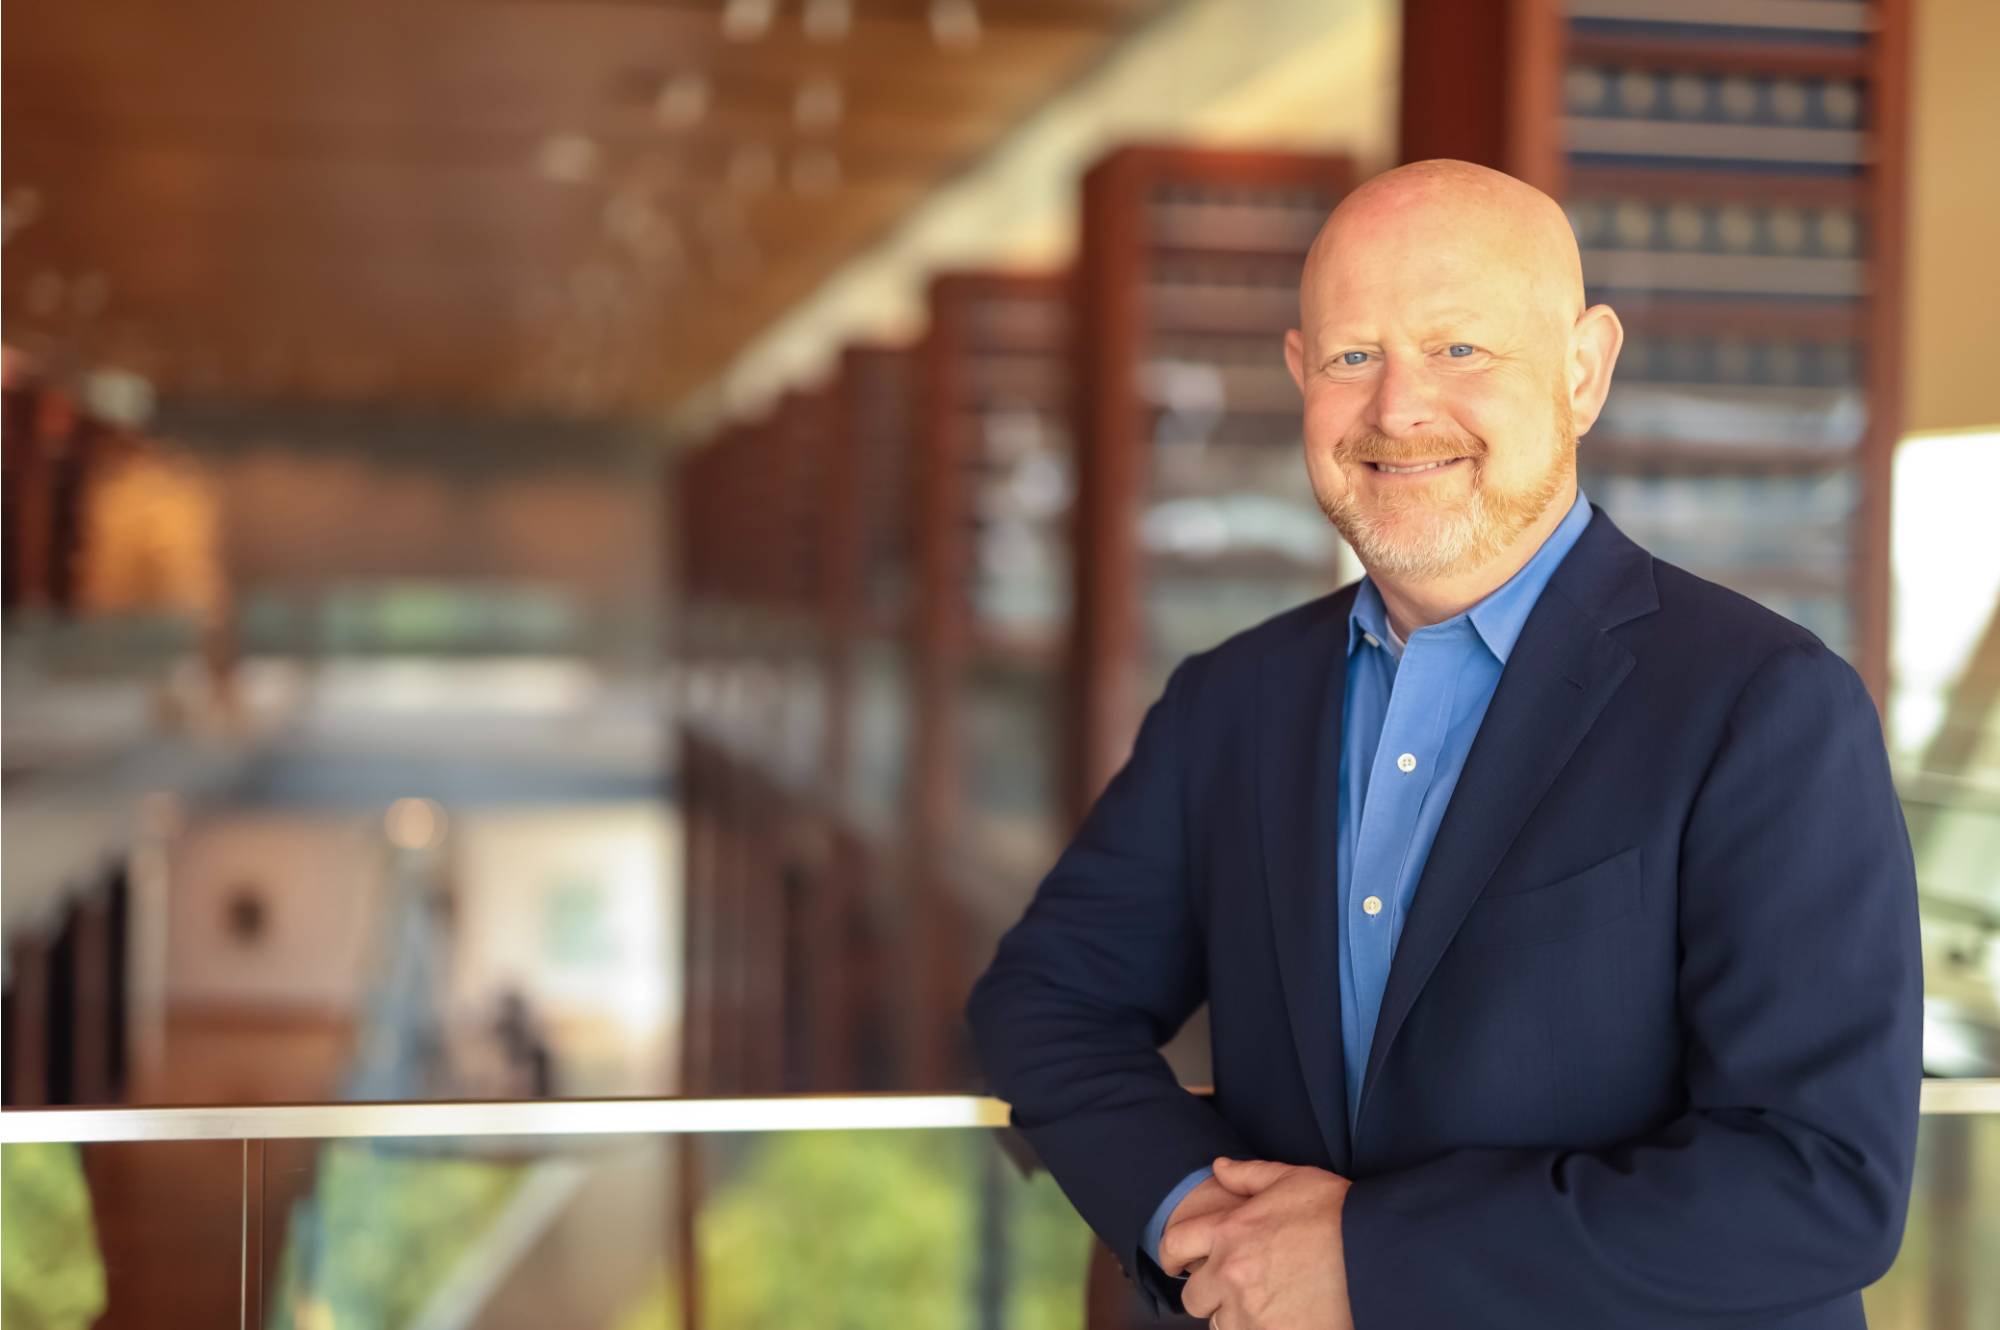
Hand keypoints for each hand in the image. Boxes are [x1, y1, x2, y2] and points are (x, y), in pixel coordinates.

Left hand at [1174, 1156, 1353, 1329]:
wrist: (1377, 1254)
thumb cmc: (1337, 1213)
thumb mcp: (1293, 1179)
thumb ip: (1249, 1175)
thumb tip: (1219, 1167)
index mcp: (1229, 1231)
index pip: (1174, 1245)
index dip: (1173, 1254)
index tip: (1180, 1262)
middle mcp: (1230, 1273)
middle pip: (1194, 1297)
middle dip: (1210, 1292)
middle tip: (1234, 1288)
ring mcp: (1250, 1312)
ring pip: (1219, 1325)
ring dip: (1233, 1317)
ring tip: (1263, 1304)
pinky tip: (1280, 1318)